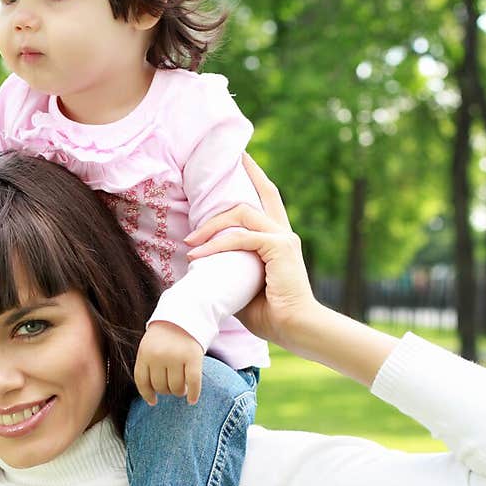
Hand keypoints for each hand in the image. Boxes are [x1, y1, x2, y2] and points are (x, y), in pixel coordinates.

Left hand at [134, 322, 204, 405]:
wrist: (186, 313)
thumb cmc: (166, 335)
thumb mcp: (150, 346)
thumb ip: (148, 366)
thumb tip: (150, 398)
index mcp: (145, 353)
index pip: (142, 382)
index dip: (147, 394)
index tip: (153, 402)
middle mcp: (159, 356)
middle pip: (160, 386)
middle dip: (166, 391)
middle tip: (172, 387)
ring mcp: (176, 356)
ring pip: (176, 387)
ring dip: (179, 392)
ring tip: (181, 389)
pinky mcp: (193, 356)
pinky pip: (193, 382)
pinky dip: (193, 394)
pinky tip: (192, 400)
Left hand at [186, 153, 316, 350]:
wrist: (294, 328)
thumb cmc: (270, 314)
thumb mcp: (242, 285)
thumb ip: (228, 268)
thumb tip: (201, 268)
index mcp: (278, 238)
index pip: (267, 196)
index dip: (254, 174)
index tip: (240, 157)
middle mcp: (283, 232)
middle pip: (253, 197)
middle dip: (228, 188)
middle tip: (198, 201)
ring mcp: (283, 237)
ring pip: (242, 213)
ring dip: (212, 226)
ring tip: (190, 243)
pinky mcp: (280, 247)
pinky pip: (241, 238)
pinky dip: (217, 246)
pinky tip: (199, 256)